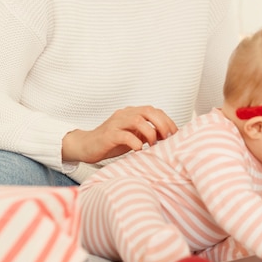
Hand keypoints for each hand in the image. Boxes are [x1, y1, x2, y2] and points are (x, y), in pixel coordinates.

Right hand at [62, 105, 177, 162]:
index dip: (167, 121)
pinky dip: (135, 143)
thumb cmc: (112, 142)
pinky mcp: (108, 135)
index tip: (174, 134)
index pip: (154, 111)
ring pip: (137, 120)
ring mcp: (115, 123)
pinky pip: (124, 135)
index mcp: (132, 113)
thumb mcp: (134, 136)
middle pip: (148, 111)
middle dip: (162, 124)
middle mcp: (124, 114)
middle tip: (167, 138)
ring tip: (153, 145)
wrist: (86, 146)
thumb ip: (148, 133)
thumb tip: (168, 137)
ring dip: (150, 133)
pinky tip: (139, 150)